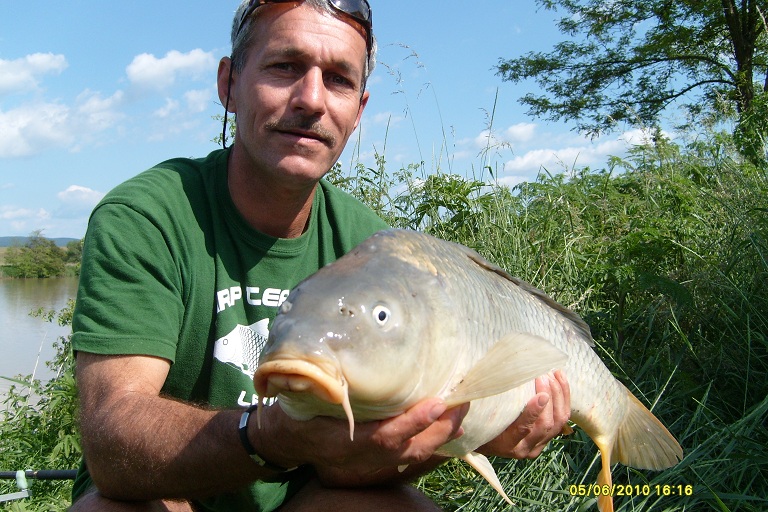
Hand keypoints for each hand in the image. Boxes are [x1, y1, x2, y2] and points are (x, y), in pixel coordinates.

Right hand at [256, 398, 468, 485]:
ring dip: (440, 437)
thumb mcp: (305, 396)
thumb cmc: (294, 411)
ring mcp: (367, 464)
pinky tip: (450, 431)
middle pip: (406, 450)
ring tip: (461, 415)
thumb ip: (327, 383)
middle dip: (438, 429)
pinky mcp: (374, 462)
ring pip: (411, 456)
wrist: (284, 441)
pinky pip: (408, 456)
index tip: (437, 403)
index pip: (384, 437)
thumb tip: (346, 351)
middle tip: (461, 403)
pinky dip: (431, 443)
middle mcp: (358, 458)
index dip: (413, 423)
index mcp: (342, 442)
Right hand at [479, 370, 569, 458]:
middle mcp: (525, 448)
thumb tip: (473, 378)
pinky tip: (560, 379)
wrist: (483, 442)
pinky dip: (564, 398)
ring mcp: (539, 445)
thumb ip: (477, 403)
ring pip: (558, 422)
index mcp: (506, 444)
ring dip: (558, 395)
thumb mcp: (474, 417)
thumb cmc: (476, 424)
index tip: (540, 395)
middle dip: (549, 397)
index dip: (533, 413)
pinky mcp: (547, 438)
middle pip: (546, 425)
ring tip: (552, 374)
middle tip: (542, 375)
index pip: (524, 430)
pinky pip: (562, 420)